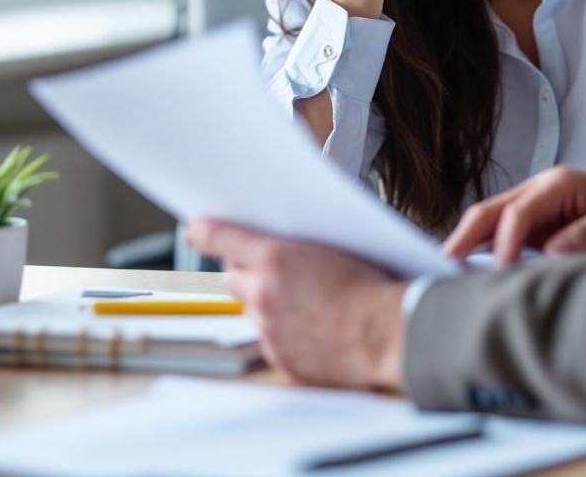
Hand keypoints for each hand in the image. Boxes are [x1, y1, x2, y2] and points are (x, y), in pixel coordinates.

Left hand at [185, 219, 407, 391]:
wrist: (390, 333)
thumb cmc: (374, 285)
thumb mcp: (336, 246)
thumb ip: (296, 245)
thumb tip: (279, 242)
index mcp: (276, 258)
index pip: (222, 237)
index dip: (204, 230)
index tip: (195, 227)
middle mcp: (264, 293)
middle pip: (232, 275)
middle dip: (246, 269)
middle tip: (267, 265)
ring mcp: (268, 328)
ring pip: (250, 308)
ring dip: (266, 301)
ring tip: (300, 299)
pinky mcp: (279, 356)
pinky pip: (269, 338)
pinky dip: (282, 330)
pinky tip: (310, 325)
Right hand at [443, 167, 585, 264]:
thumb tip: (551, 253)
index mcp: (557, 183)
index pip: (518, 212)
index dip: (504, 241)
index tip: (498, 270)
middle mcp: (539, 192)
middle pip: (490, 211)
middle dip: (465, 236)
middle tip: (443, 263)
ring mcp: (535, 211)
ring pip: (490, 225)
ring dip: (470, 246)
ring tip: (448, 274)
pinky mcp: (538, 230)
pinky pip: (504, 240)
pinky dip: (485, 255)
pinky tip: (473, 276)